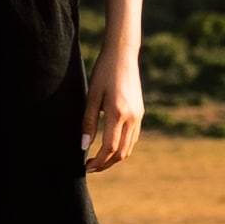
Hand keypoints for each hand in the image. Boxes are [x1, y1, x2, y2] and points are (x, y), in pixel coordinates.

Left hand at [83, 52, 144, 172]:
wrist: (122, 55)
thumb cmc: (103, 73)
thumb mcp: (91, 96)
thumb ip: (88, 122)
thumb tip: (84, 146)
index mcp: (118, 113)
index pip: (110, 147)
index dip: (98, 161)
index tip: (86, 167)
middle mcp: (132, 117)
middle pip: (122, 152)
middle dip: (106, 164)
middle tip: (91, 168)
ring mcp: (139, 115)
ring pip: (129, 147)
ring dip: (115, 157)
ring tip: (99, 159)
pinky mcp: (140, 112)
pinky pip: (133, 137)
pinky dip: (123, 147)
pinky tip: (110, 146)